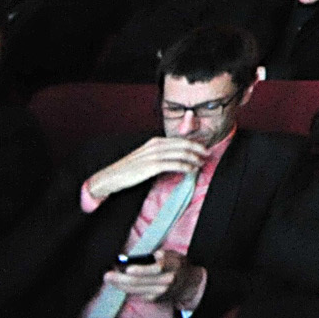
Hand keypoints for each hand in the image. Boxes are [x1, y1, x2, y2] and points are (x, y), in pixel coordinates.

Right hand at [85, 136, 205, 201]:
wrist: (111, 177)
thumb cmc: (129, 169)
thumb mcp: (146, 156)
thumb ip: (160, 154)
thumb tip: (177, 158)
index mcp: (155, 141)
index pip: (180, 140)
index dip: (194, 144)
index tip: (203, 150)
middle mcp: (156, 145)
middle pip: (184, 145)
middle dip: (198, 150)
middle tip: (207, 156)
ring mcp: (154, 155)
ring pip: (182, 154)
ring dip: (194, 159)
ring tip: (201, 164)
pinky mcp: (152, 166)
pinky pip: (175, 164)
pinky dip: (187, 167)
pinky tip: (192, 170)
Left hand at [101, 249, 200, 305]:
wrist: (189, 283)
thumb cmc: (176, 265)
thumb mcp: (172, 255)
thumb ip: (157, 256)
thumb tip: (133, 258)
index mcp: (173, 265)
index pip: (157, 268)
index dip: (141, 270)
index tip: (128, 269)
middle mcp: (167, 280)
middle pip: (140, 281)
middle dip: (121, 278)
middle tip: (108, 275)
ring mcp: (160, 291)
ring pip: (135, 289)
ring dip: (119, 284)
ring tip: (109, 278)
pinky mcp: (154, 299)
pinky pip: (137, 294)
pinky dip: (126, 289)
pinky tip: (118, 284)